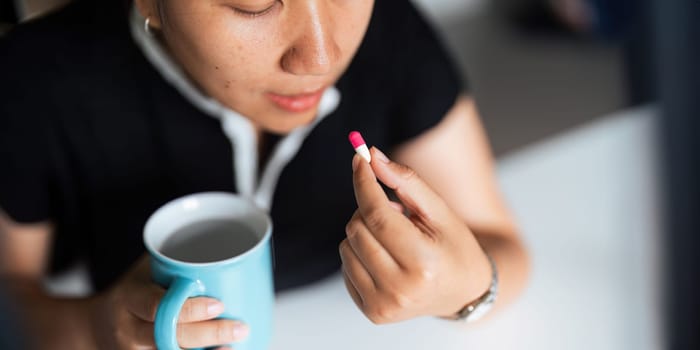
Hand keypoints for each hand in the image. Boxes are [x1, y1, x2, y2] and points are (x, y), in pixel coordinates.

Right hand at [88, 256, 247, 348]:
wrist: (98, 324)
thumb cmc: (135, 289)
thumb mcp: (146, 269)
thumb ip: (176, 261)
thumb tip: (226, 250)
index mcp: (129, 297)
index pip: (157, 305)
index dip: (189, 308)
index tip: (219, 304)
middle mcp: (128, 328)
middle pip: (169, 336)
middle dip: (208, 334)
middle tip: (240, 328)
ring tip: (233, 348)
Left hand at [340, 147, 492, 323]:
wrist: (464, 292)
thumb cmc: (454, 247)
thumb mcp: (439, 210)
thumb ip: (407, 181)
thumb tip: (371, 156)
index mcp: (423, 263)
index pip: (378, 216)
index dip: (365, 184)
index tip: (359, 160)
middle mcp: (400, 289)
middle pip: (356, 229)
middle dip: (369, 210)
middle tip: (396, 213)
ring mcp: (383, 306)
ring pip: (346, 246)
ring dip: (364, 233)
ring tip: (395, 239)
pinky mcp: (372, 312)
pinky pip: (345, 267)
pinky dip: (360, 254)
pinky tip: (386, 259)